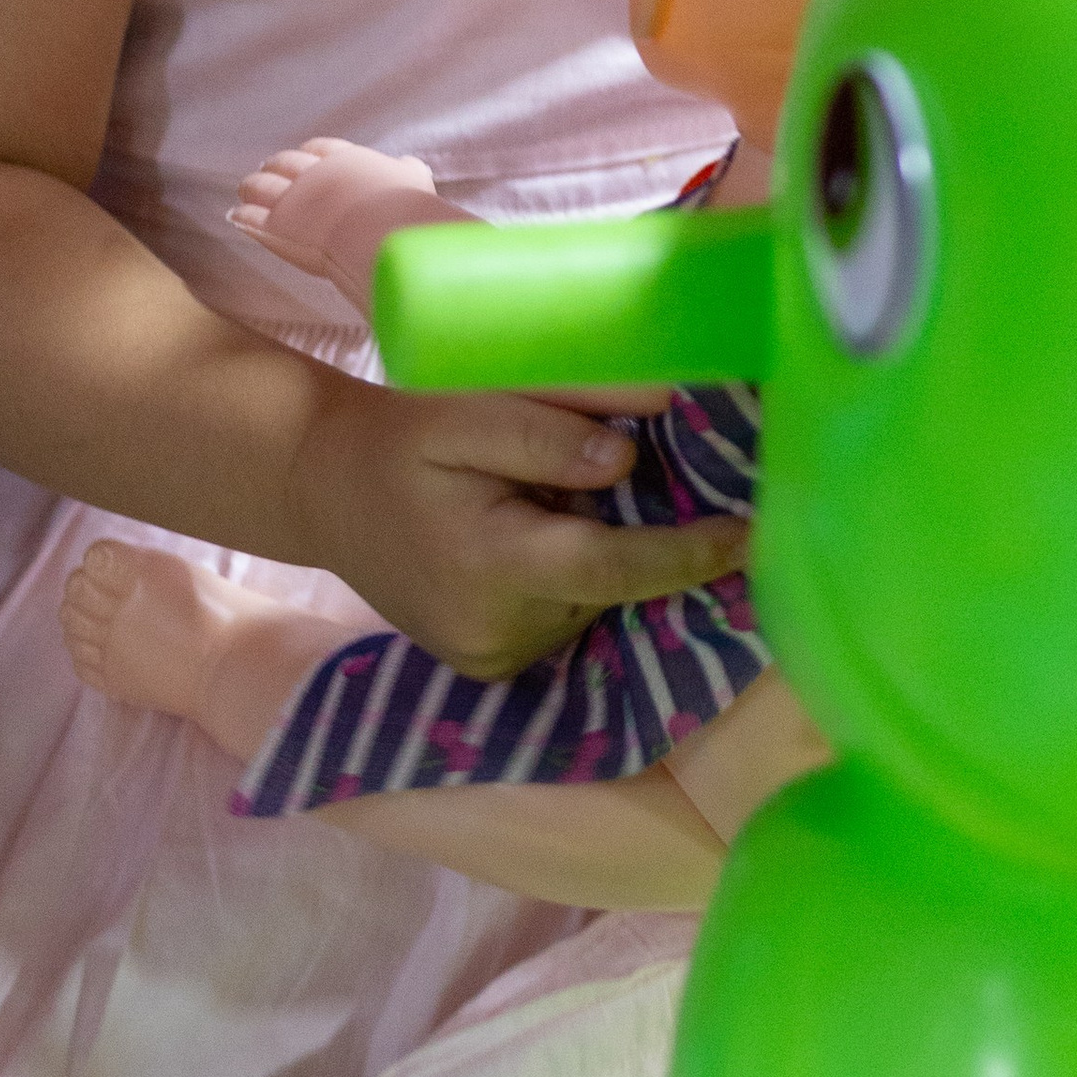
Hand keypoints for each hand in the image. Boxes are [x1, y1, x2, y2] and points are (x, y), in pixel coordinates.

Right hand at [281, 369, 749, 681]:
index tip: (752, 532)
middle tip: (654, 473)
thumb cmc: (399, 439)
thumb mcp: (463, 411)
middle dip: (644, 533)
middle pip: (609, 580)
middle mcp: (495, 632)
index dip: (691, 552)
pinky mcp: (489, 665)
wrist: (323, 490)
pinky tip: (543, 531)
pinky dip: (575, 577)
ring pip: (591, 601)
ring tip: (556, 496)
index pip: (615, 567)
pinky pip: (562, 617)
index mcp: (491, 567)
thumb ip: (548, 428)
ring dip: (604, 553)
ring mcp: (490, 658)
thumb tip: (630, 459)